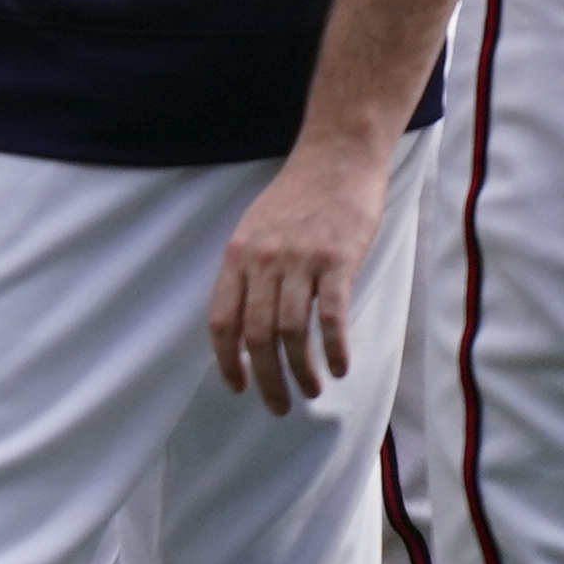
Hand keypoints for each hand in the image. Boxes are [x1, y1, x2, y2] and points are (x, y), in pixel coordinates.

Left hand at [205, 137, 388, 414]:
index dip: (227, 361)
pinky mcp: (336, 259)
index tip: (238, 387)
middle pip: (256, 335)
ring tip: (313, 391)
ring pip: (292, 332)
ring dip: (302, 371)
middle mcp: (262, 260)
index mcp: (238, 255)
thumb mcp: (256, 229)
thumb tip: (245, 324)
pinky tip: (342, 368)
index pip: (221, 320)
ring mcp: (299, 260)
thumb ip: (248, 272)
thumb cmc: (297, 197)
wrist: (335, 157)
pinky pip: (332, 315)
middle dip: (265, 379)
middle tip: (279, 406)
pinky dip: (336, 348)